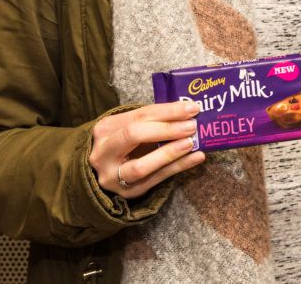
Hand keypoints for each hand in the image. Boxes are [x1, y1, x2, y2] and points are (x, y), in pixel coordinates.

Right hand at [89, 100, 204, 196]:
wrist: (104, 172)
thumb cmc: (123, 143)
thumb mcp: (129, 127)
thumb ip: (153, 120)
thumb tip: (188, 111)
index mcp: (106, 128)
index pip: (140, 115)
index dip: (167, 111)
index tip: (191, 107)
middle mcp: (104, 152)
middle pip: (134, 135)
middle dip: (166, 129)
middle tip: (191, 125)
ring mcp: (113, 175)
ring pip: (141, 165)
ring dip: (169, 153)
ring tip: (191, 143)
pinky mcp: (127, 192)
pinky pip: (156, 179)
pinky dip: (178, 167)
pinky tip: (196, 157)